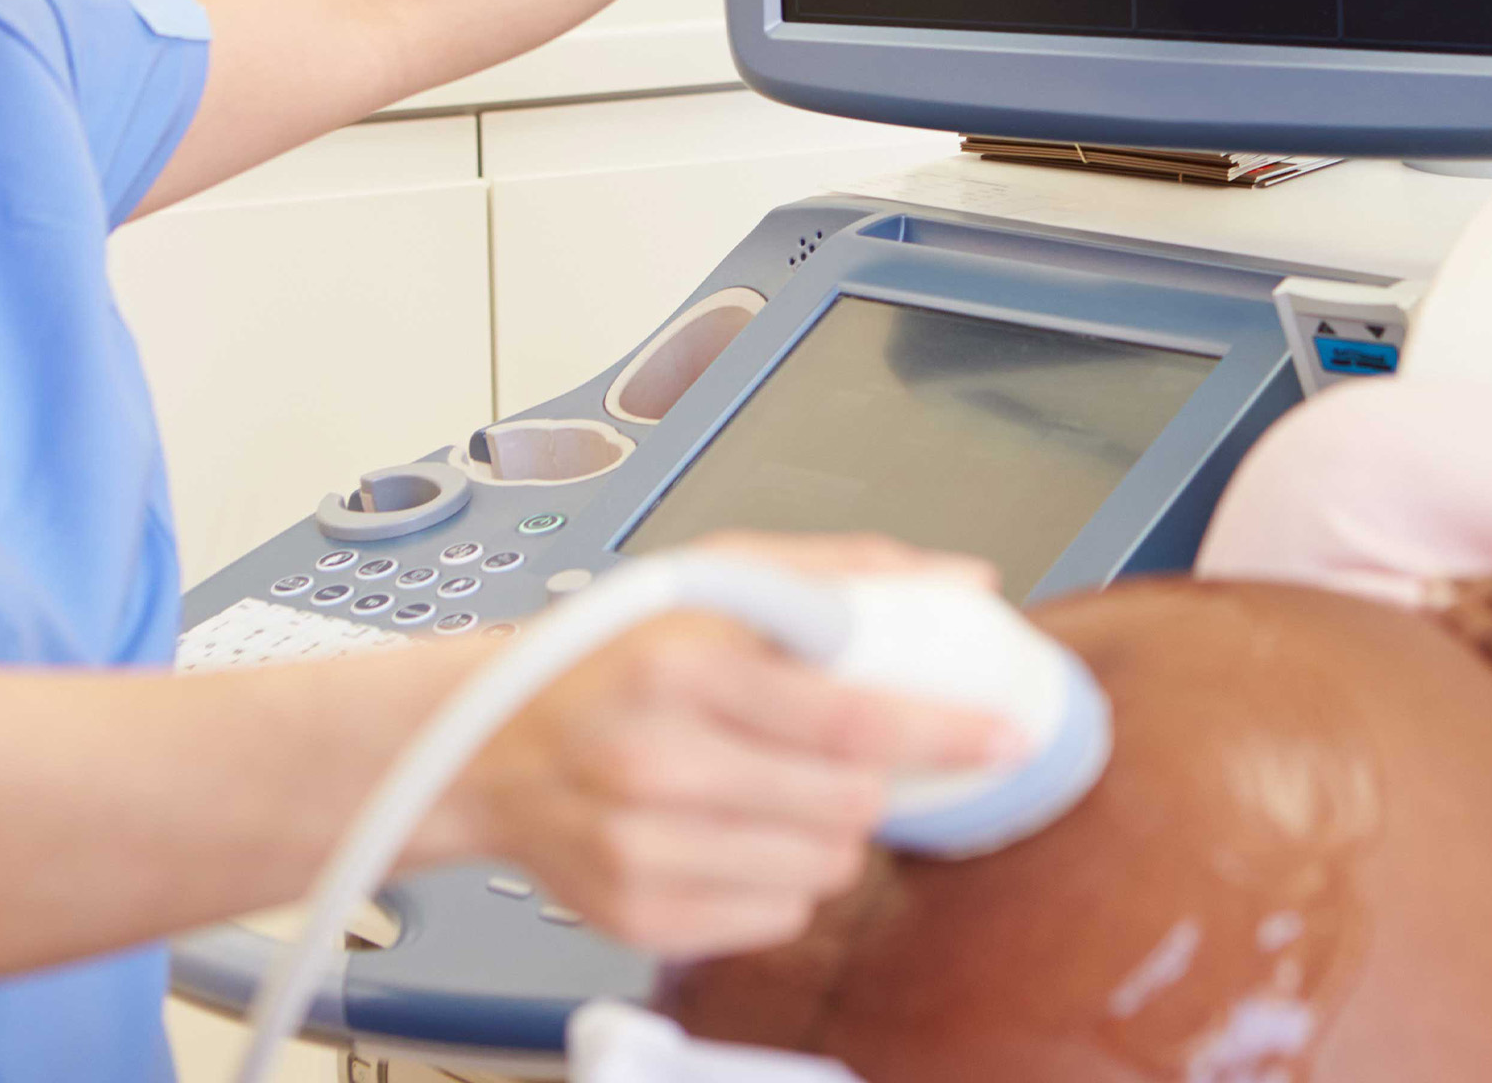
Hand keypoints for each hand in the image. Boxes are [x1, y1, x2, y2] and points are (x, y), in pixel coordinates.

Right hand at [442, 536, 1020, 957]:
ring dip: (834, 835)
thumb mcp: (716, 579)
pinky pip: (773, 918)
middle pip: (847, 804)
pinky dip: (782, 882)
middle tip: (851, 758)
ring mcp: (640, 848)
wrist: (486, 743)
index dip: (943, 731)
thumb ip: (846, 574)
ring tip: (783, 792)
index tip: (1005, 737)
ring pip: (821, 870)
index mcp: (682, 665)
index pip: (849, 717)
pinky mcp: (635, 913)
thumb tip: (965, 582)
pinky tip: (739, 834)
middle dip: (876, 782)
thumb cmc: (613, 654)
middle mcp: (655, 761)